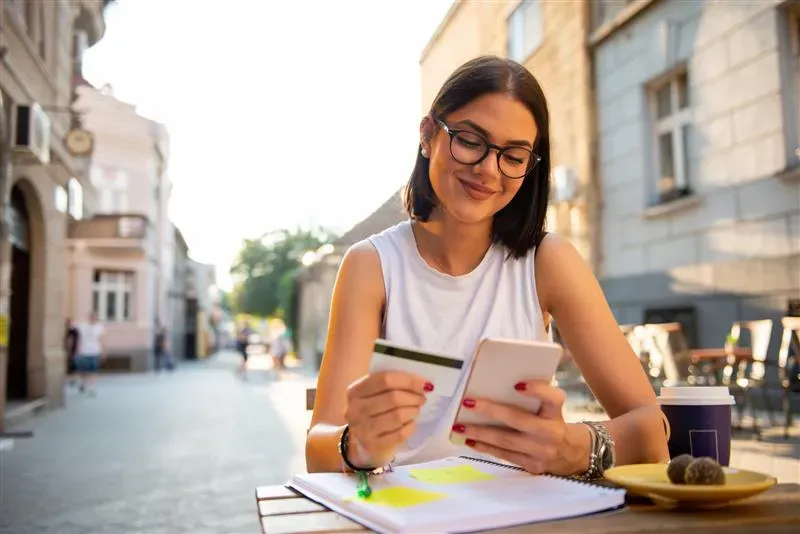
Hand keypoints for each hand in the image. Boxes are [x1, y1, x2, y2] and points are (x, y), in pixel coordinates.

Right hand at [344, 371, 432, 467]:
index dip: (408, 381)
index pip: (385, 380)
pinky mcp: (372, 446)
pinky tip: (410, 424)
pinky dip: (410, 427)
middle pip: (393, 398)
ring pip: (398, 416)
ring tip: (415, 410)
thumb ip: (391, 384)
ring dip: (413, 411)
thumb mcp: (374, 394)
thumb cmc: (373, 411)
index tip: (424, 384)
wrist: (361, 442)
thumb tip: (423, 383)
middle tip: (422, 398)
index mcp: (354, 391)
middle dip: (413, 397)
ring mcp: (362, 430)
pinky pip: (400, 434)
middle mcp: (355, 410)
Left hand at [452, 380, 590, 475]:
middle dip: (491, 411)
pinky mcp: (532, 466)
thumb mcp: (550, 407)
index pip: (553, 398)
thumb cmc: (550, 421)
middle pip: (519, 420)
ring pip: (506, 441)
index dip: (537, 391)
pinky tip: (470, 440)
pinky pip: (504, 455)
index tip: (517, 385)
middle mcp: (551, 432)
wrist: (570, 453)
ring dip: (480, 433)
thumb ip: (534, 396)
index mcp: (556, 412)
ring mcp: (541, 452)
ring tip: (459, 426)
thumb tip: (497, 382)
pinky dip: (485, 447)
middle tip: (469, 402)